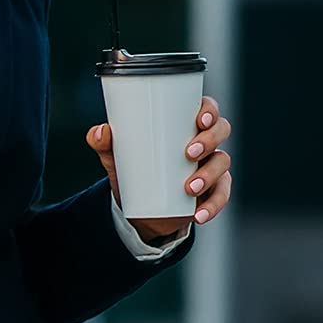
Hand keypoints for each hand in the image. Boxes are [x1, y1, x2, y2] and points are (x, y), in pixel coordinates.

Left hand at [86, 94, 231, 243]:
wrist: (140, 208)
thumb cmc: (134, 170)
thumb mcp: (117, 158)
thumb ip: (104, 144)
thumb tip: (101, 132)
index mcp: (184, 124)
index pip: (206, 108)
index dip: (209, 110)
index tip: (199, 119)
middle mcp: (204, 141)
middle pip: (221, 130)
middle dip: (210, 140)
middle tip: (189, 152)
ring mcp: (211, 165)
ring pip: (222, 162)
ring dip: (209, 174)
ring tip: (189, 188)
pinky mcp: (213, 190)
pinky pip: (221, 195)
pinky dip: (213, 205)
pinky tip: (199, 214)